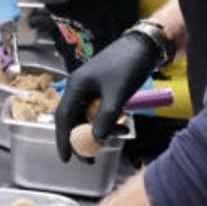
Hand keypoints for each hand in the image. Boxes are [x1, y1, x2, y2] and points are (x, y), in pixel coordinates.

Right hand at [52, 30, 165, 162]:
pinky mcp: (102, 89)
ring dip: (99, 130)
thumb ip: (105, 117)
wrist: (144, 46)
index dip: (63, 140)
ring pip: (88, 117)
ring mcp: (91, 88)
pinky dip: (107, 120)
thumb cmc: (128, 65)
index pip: (63, 118)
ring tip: (119, 135)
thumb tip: (95, 139)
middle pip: (73, 120)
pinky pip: (98, 111)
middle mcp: (79, 88)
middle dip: (81, 140)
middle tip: (90, 158)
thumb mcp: (117, 94)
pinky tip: (122, 124)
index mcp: (77, 86)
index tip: (67, 159)